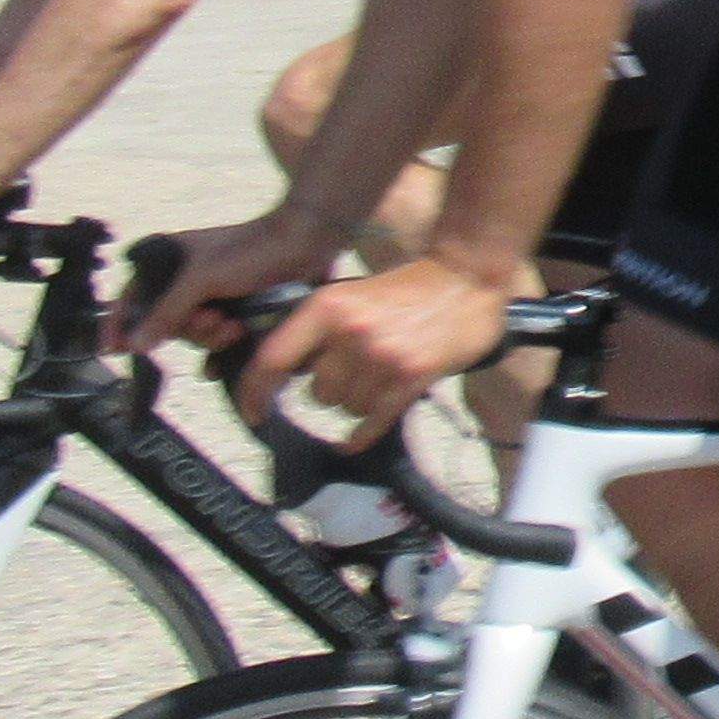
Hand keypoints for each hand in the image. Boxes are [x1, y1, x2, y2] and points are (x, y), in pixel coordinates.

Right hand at [136, 209, 346, 355]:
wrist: (306, 244)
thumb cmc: (252, 250)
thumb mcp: (202, 278)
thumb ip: (168, 310)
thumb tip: (136, 343)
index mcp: (170, 261)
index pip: (132, 295)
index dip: (119, 323)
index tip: (110, 350)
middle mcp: (188, 280)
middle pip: (167, 323)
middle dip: (188, 329)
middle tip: (213, 320)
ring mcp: (214, 297)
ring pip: (195, 335)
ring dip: (211, 338)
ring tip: (234, 326)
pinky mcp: (238, 311)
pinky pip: (219, 342)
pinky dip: (221, 351)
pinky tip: (229, 353)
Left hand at [237, 254, 511, 446]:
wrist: (465, 277)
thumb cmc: (405, 288)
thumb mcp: (351, 295)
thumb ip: (319, 330)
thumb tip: (288, 372)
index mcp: (326, 307)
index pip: (273, 359)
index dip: (255, 392)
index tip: (252, 413)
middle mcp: (349, 333)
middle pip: (317, 393)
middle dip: (333, 389)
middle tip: (357, 372)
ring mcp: (381, 357)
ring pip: (347, 408)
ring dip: (359, 401)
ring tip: (382, 378)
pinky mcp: (411, 377)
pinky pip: (373, 421)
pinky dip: (361, 435)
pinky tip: (352, 441)